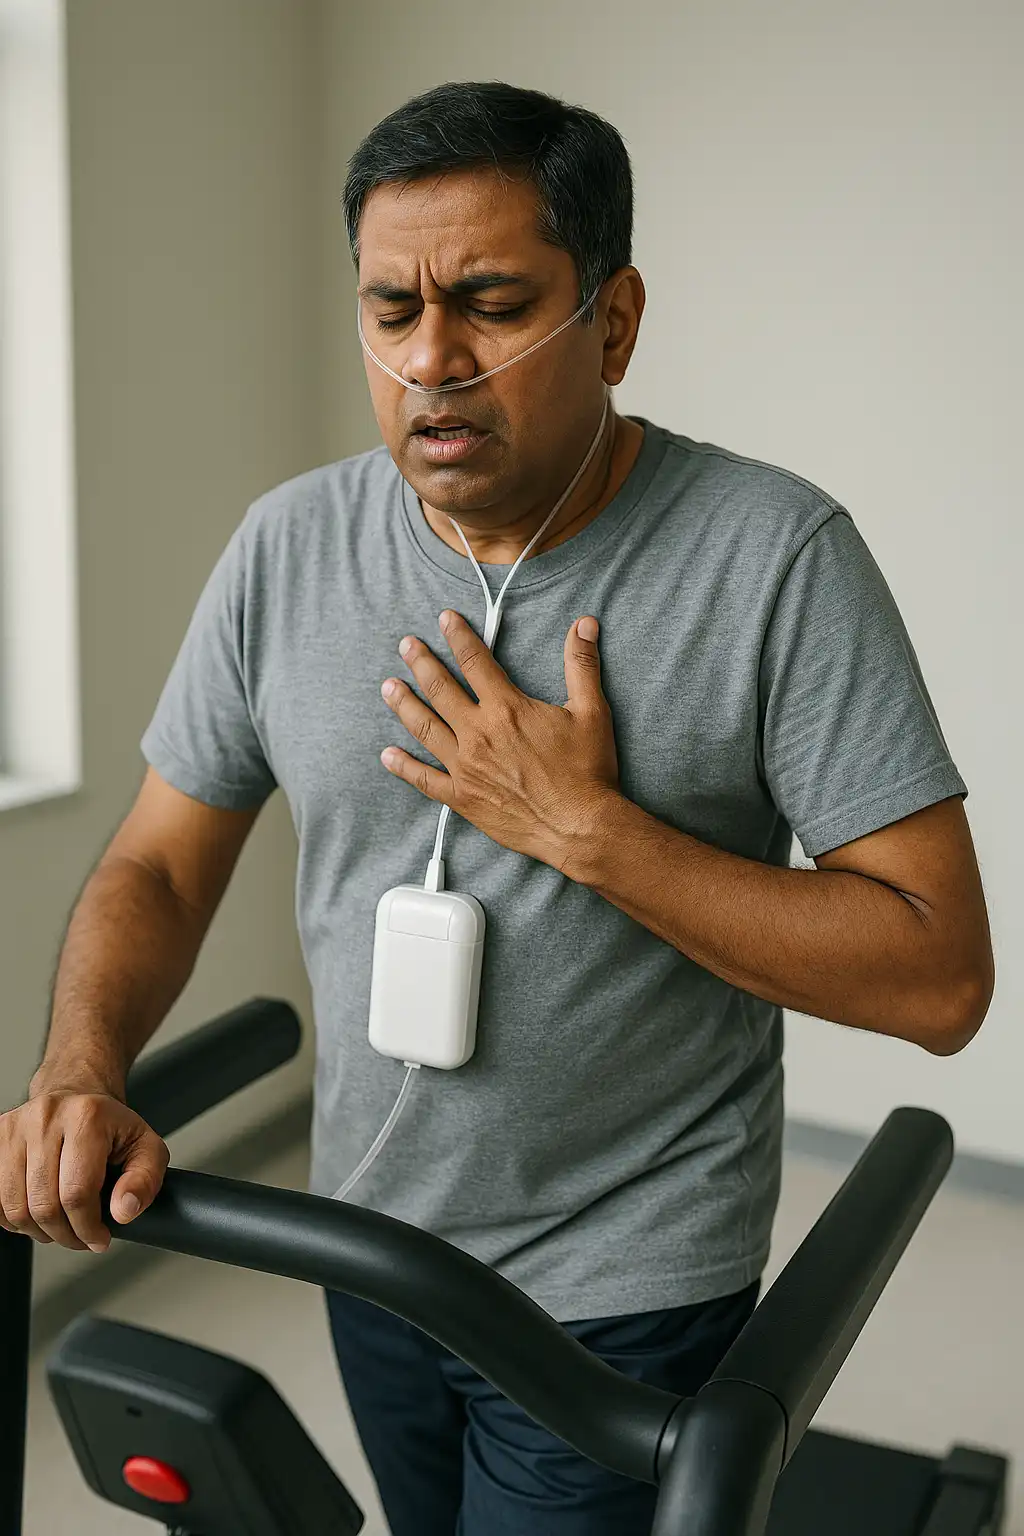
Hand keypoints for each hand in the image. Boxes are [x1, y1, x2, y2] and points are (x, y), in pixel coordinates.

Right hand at [0, 1089, 168, 1251]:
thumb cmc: (110, 1125)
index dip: (88, 1227)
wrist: (77, 1095)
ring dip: (38, 1230)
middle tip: (81, 1236)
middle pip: (44, 1205)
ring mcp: (15, 1127)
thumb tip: (123, 1210)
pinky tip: (37, 1211)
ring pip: (15, 1208)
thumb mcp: (146, 1148)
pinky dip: (15, 1218)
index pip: (77, 1193)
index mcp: (86, 1117)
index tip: (99, 1238)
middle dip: (65, 1234)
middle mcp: (45, 1118)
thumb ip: (144, 1181)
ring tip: (60, 1225)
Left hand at [379, 610, 620, 871]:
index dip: (458, 636)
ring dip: (404, 704)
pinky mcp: (462, 797)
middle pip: (440, 689)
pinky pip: (425, 780)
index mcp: (507, 708)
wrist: (579, 826)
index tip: (445, 619)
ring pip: (425, 728)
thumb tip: (584, 625)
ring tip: (389, 687)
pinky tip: (387, 755)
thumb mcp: (591, 711)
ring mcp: (466, 766)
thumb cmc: (586, 771)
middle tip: (406, 646)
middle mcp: (479, 733)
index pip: (475, 661)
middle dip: (421, 663)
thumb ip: (581, 664)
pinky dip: (404, 767)